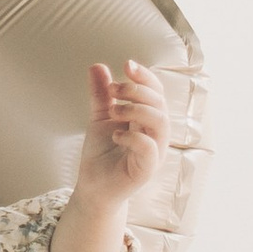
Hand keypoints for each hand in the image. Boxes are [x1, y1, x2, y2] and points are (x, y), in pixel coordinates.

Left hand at [51, 59, 168, 251]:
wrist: (92, 187)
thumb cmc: (102, 153)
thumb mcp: (99, 118)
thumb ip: (101, 94)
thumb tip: (97, 66)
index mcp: (148, 120)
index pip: (156, 92)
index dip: (146, 77)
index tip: (126, 65)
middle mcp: (155, 135)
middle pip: (160, 104)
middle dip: (137, 90)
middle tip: (113, 90)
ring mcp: (153, 152)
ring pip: (160, 122)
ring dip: (136, 109)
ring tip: (114, 111)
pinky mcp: (146, 170)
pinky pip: (150, 148)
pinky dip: (133, 136)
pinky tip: (115, 134)